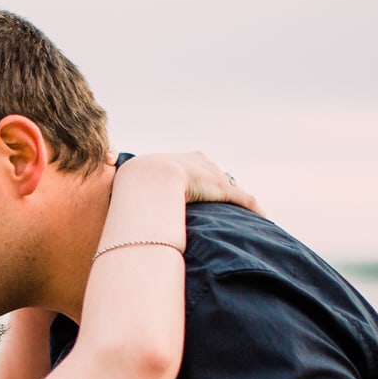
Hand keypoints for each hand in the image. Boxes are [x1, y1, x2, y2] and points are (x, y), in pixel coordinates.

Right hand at [120, 152, 259, 213]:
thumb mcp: (132, 184)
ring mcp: (213, 177)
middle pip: (216, 175)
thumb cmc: (137, 182)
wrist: (151, 178)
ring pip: (232, 187)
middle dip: (219, 187)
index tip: (199, 190)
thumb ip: (128, 193)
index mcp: (182, 160)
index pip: (197, 167)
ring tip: (244, 213)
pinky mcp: (224, 190)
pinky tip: (261, 218)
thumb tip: (115, 205)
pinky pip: (244, 200)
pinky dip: (253, 209)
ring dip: (237, 199)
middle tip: (219, 202)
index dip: (199, 180)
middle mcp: (201, 163)